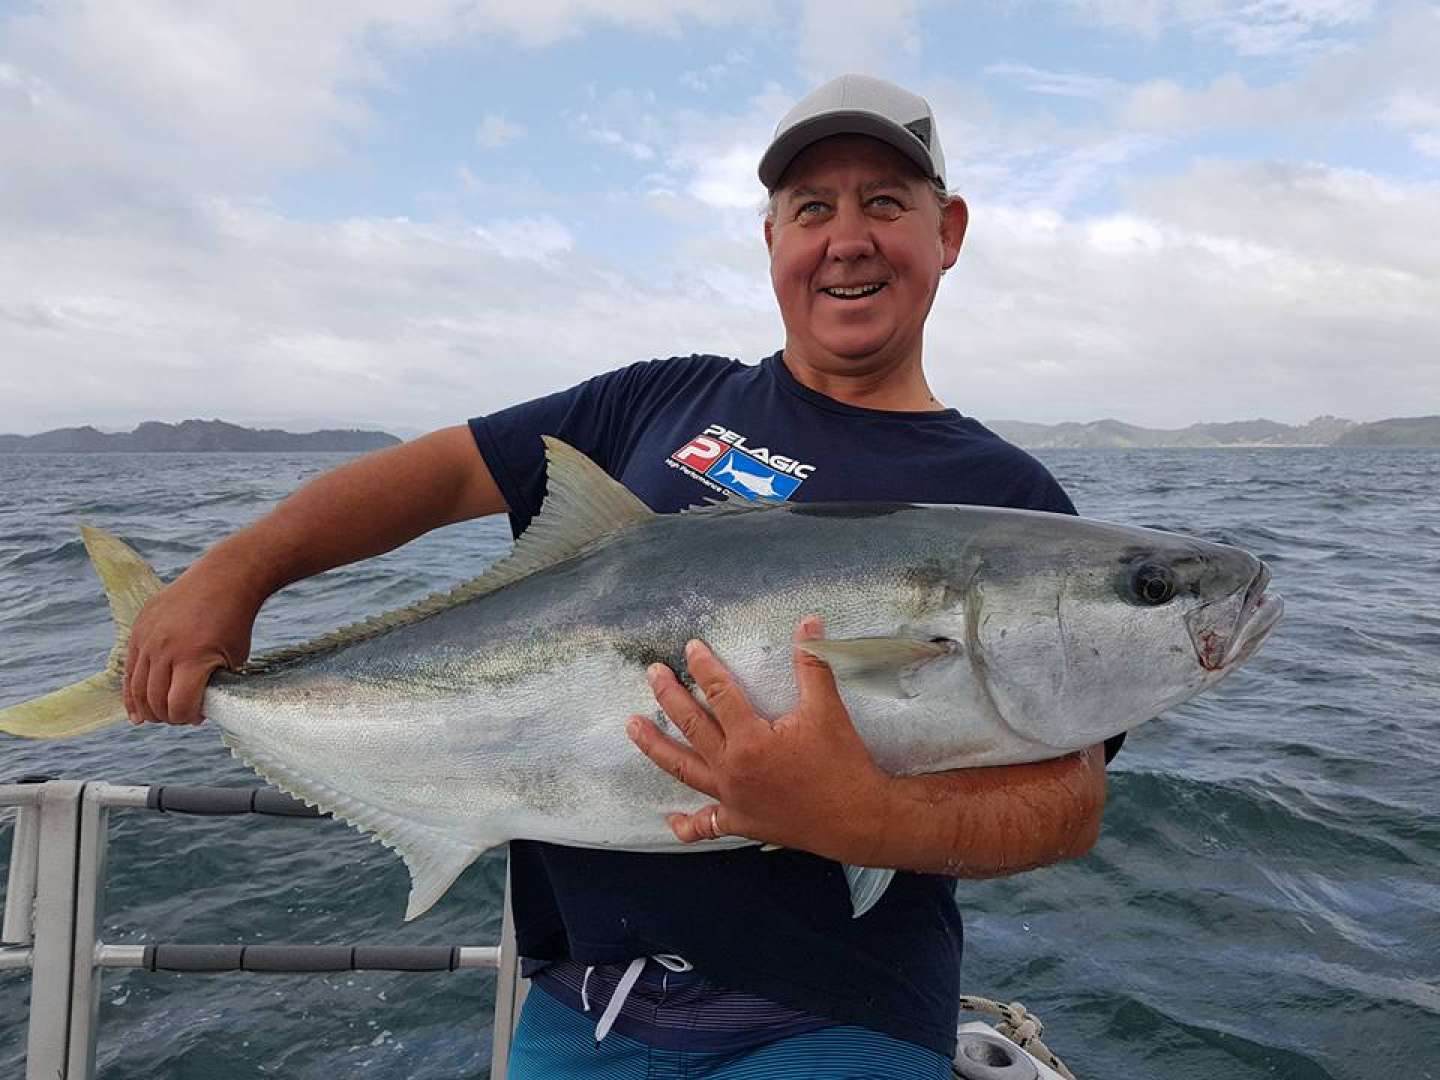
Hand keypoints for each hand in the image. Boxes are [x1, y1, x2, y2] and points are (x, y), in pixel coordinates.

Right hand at [123, 560, 261, 725]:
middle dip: (168, 716)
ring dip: (147, 709)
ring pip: (137, 688)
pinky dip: (131, 693)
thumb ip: (214, 685)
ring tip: (160, 716)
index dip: (188, 717)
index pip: (179, 705)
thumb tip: (195, 710)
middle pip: (155, 700)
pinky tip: (135, 711)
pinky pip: (129, 668)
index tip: (197, 717)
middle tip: (180, 716)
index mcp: (192, 659)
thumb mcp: (235, 658)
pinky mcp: (138, 629)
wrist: (224, 579)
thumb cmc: (235, 622)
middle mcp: (164, 649)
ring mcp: (147, 638)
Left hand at [626, 615, 891, 863]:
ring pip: (683, 769)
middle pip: (690, 726)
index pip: (718, 694)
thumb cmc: (842, 763)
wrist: (857, 818)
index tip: (690, 647)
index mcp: (750, 739)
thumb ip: (812, 665)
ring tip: (632, 727)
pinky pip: (706, 825)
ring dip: (655, 747)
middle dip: (668, 696)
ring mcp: (731, 799)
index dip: (703, 667)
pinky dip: (687, 825)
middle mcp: (731, 769)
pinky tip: (671, 820)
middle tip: (653, 673)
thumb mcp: (828, 709)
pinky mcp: (740, 822)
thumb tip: (809, 622)